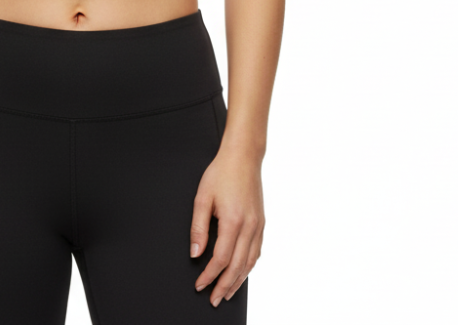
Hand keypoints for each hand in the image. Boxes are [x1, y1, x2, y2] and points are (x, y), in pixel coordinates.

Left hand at [189, 148, 264, 305]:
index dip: (209, 275)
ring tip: (227, 293)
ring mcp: (258, 226)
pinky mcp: (261, 223)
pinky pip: (257, 252)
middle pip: (237, 266)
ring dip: (238, 281)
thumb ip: (198, 228)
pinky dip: (248, 267)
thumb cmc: (222, 173)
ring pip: (249, 263)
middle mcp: (249, 226)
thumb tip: (195, 253)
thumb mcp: (202, 198)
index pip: (220, 259)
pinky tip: (241, 273)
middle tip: (213, 299)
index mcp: (233, 220)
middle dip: (224, 286)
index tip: (200, 284)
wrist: (243, 157)